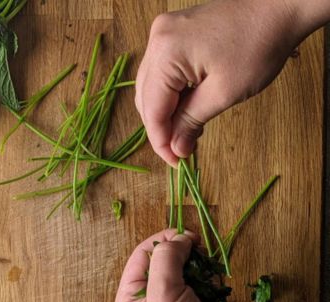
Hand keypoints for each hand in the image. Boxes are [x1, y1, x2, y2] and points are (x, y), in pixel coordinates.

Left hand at [114, 229, 244, 301]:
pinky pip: (202, 285)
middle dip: (185, 255)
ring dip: (200, 269)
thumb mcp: (163, 294)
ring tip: (208, 279)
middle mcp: (148, 300)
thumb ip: (166, 258)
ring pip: (187, 271)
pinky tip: (215, 292)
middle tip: (200, 251)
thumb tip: (178, 238)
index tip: (186, 235)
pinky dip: (210, 283)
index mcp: (130, 297)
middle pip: (165, 260)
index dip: (163, 240)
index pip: (142, 255)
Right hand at [136, 0, 324, 165]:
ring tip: (187, 133)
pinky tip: (188, 110)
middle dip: (162, 128)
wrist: (280, 6)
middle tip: (181, 151)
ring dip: (166, 114)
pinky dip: (172, 96)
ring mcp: (164, 34)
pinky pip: (163, 73)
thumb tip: (176, 150)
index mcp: (166, 52)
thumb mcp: (223, 93)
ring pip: (151, 87)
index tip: (175, 163)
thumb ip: (192, 122)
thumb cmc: (258, 46)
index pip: (152, 109)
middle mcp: (157, 39)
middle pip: (145, 98)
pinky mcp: (174, 34)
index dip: (161, 141)